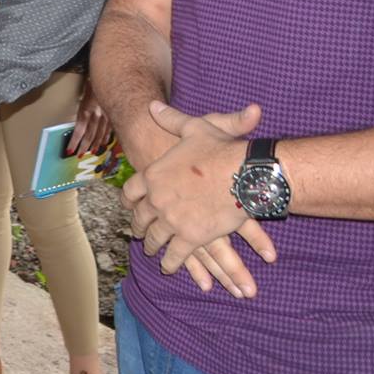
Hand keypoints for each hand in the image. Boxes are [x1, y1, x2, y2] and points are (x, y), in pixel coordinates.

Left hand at [68, 84, 112, 156]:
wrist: (115, 72)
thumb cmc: (96, 80)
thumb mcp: (85, 92)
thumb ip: (83, 107)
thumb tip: (78, 122)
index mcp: (87, 108)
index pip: (80, 129)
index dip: (75, 141)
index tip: (69, 150)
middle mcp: (98, 114)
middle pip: (90, 134)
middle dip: (84, 146)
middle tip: (79, 155)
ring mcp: (108, 115)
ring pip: (101, 133)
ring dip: (95, 144)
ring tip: (90, 152)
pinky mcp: (116, 114)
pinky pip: (110, 129)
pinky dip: (106, 137)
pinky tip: (104, 143)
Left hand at [123, 101, 277, 282]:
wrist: (245, 173)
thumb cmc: (220, 149)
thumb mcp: (193, 128)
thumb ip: (170, 120)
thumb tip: (152, 106)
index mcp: (153, 175)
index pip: (130, 192)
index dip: (128, 201)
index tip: (128, 207)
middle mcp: (157, 199)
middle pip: (141, 218)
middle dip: (139, 227)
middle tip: (137, 233)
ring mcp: (172, 220)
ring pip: (156, 238)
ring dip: (153, 246)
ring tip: (152, 251)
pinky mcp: (191, 237)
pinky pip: (176, 254)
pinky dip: (171, 262)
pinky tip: (169, 266)